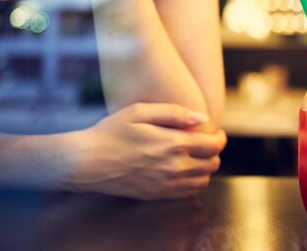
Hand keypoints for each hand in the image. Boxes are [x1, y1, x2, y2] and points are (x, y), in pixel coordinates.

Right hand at [65, 103, 226, 199]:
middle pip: (213, 164)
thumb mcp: (140, 111)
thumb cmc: (111, 132)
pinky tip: (181, 170)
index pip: (214, 145)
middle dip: (213, 152)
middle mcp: (175, 167)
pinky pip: (188, 192)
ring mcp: (167, 184)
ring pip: (203, 180)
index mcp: (174, 143)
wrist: (87, 162)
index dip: (219, 138)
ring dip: (204, 168)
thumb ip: (174, 113)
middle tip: (204, 144)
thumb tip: (201, 118)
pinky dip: (192, 182)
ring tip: (194, 157)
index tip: (215, 133)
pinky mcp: (158, 195)